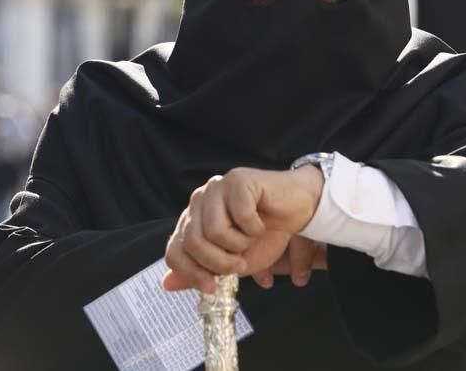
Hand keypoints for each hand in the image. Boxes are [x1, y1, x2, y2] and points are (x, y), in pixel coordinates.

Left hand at [163, 166, 323, 292]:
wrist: (299, 211)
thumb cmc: (267, 234)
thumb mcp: (233, 262)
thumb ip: (201, 271)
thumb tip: (166, 284)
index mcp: (193, 219)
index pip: (174, 250)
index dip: (191, 273)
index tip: (213, 287)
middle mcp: (200, 200)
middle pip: (193, 242)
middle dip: (221, 262)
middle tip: (241, 263)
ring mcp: (217, 187)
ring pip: (214, 231)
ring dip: (240, 244)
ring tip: (252, 237)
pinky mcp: (237, 179)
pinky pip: (239, 215)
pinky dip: (255, 227)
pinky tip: (262, 221)